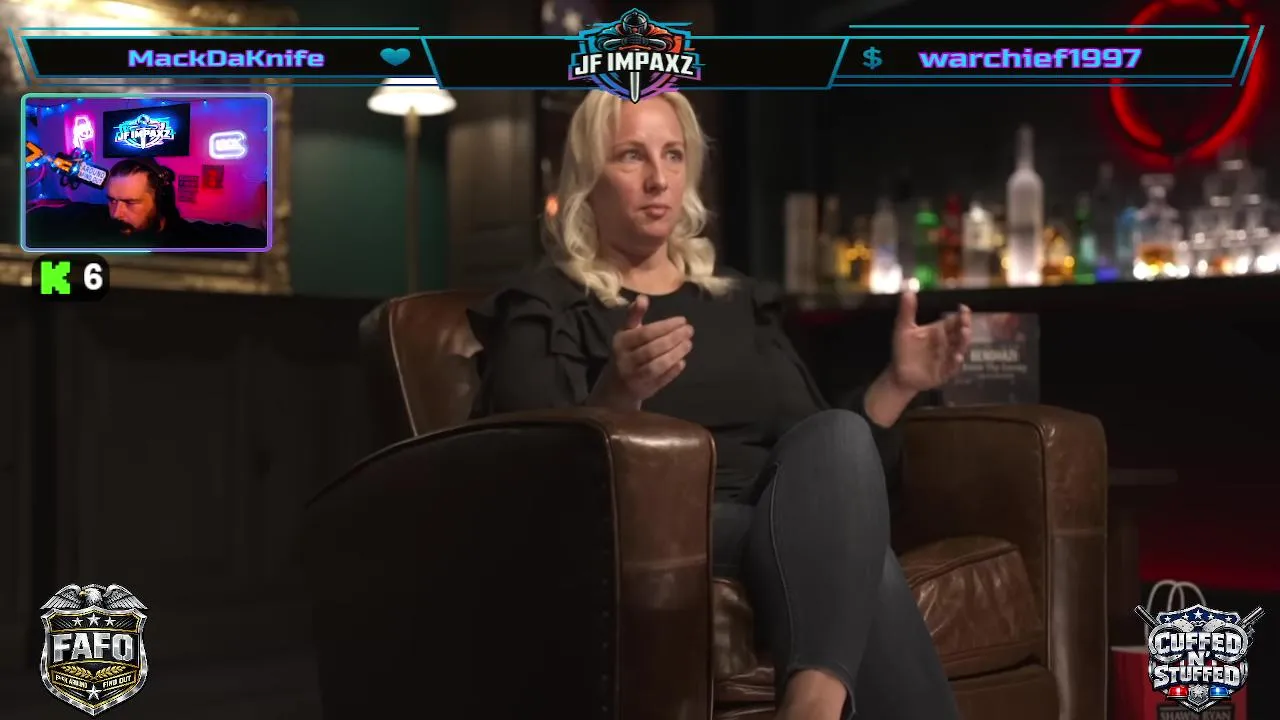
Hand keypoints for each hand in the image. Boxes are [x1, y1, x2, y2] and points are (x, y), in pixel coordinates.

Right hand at [589, 295, 692, 409]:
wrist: (615, 386)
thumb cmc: (625, 352)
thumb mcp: (626, 333)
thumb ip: (635, 315)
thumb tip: (643, 297)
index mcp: (621, 342)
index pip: (645, 333)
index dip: (665, 327)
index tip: (683, 320)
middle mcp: (626, 360)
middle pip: (652, 349)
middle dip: (673, 339)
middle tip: (690, 330)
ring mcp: (635, 377)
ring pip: (656, 366)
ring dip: (675, 354)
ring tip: (689, 344)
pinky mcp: (644, 390)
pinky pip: (660, 380)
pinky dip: (672, 372)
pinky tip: (682, 362)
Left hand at [888, 292, 971, 392]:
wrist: (898, 374)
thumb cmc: (903, 350)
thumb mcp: (903, 329)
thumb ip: (907, 311)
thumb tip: (908, 290)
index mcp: (939, 331)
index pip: (953, 321)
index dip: (961, 315)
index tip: (963, 308)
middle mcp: (947, 344)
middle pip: (960, 334)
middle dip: (964, 327)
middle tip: (965, 322)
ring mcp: (947, 359)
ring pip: (959, 349)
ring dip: (963, 342)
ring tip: (964, 333)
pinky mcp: (944, 373)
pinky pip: (952, 368)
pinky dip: (955, 363)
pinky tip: (957, 357)